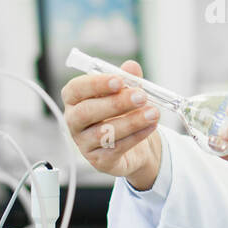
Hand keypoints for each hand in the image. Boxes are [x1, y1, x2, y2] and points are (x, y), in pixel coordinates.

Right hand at [61, 61, 161, 190]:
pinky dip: (136, 136)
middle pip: (86, 112)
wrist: (135, 145)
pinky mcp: (99, 161)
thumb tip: (131, 67)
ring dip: (131, 121)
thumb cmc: (123, 113)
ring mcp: (84, 143)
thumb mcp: (127, 92)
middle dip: (116, 103)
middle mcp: (74, 122)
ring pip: (103, 133)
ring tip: (153, 113)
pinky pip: (116, 148)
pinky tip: (151, 126)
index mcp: (75, 100)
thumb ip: (128, 79)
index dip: (95, 84)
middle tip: (141, 96)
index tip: (119, 80)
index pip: (75, 90)